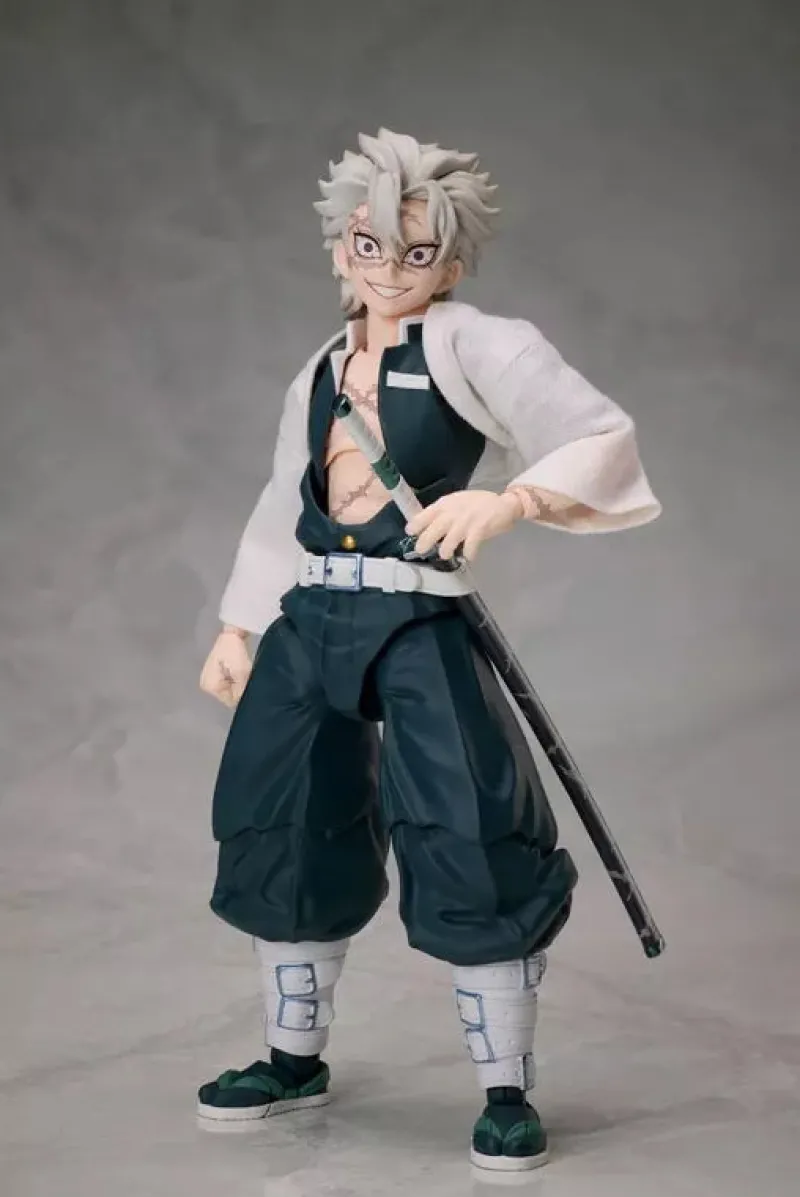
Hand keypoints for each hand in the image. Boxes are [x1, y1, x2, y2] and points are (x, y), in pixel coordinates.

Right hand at [199, 629, 252, 708]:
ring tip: (244, 672)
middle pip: (230, 695)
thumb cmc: (235, 651)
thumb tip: (245, 702)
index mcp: (210, 686)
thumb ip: (242, 690)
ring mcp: (212, 679)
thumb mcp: (242, 672)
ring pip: (232, 689)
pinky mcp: (217, 673)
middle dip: (240, 688)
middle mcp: (207, 685)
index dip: (242, 693)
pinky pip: (231, 682)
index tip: (247, 681)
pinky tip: (241, 670)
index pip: (230, 700)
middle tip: (246, 675)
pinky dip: (238, 678)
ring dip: (240, 683)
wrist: (233, 631)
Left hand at [406, 490, 522, 561]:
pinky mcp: (479, 529)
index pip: (426, 513)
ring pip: (449, 541)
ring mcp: (466, 521)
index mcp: (447, 503)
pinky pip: (470, 546)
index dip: (416, 524)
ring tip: (446, 554)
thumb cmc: (478, 504)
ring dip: (445, 550)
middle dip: (424, 542)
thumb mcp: (457, 502)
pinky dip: (468, 554)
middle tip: (421, 550)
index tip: (409, 532)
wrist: (504, 504)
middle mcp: (454, 512)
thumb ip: (443, 511)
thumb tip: (427, 525)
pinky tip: (469, 557)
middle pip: (434, 529)